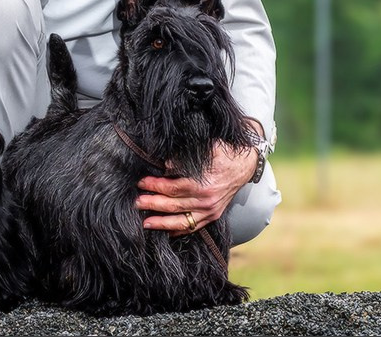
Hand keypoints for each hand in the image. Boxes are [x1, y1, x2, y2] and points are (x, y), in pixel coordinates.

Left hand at [134, 125, 261, 235]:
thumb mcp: (204, 149)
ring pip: (181, 222)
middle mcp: (206, 201)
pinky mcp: (213, 215)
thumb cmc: (222, 153)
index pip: (172, 188)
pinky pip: (193, 227)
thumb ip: (184, 158)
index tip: (141, 183)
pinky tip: (166, 231)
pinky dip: (179, 230)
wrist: (244, 164)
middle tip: (136, 203)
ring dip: (162, 223)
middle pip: (173, 206)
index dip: (155, 186)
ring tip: (146, 223)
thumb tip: (165, 165)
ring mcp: (210, 211)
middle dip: (152, 204)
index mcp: (202, 184)